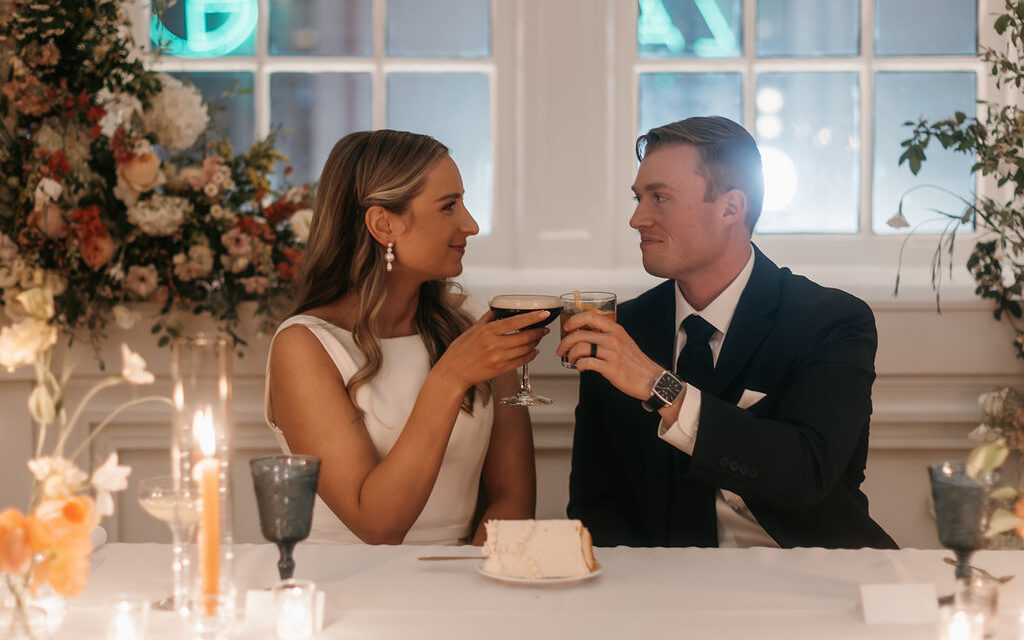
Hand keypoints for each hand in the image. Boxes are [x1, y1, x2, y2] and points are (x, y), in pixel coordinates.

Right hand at [433, 310, 548, 389]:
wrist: (453, 372)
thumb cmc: (460, 351)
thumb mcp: (472, 330)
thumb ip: (488, 319)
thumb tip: (497, 308)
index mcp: (487, 331)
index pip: (515, 321)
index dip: (532, 317)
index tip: (543, 314)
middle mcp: (494, 344)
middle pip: (525, 336)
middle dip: (538, 331)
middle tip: (543, 327)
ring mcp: (499, 358)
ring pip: (526, 349)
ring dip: (536, 342)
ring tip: (538, 338)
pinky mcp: (501, 369)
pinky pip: (522, 361)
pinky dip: (530, 355)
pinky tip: (533, 351)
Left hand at [556, 310, 661, 399]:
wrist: (651, 379)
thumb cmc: (636, 363)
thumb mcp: (623, 341)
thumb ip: (607, 336)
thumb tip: (585, 335)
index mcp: (615, 329)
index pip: (590, 316)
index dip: (574, 320)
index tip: (566, 328)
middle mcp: (613, 338)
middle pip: (579, 334)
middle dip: (565, 343)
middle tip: (561, 350)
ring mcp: (612, 353)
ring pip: (580, 348)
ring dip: (571, 356)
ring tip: (572, 361)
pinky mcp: (611, 368)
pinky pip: (587, 363)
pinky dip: (580, 366)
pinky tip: (582, 368)